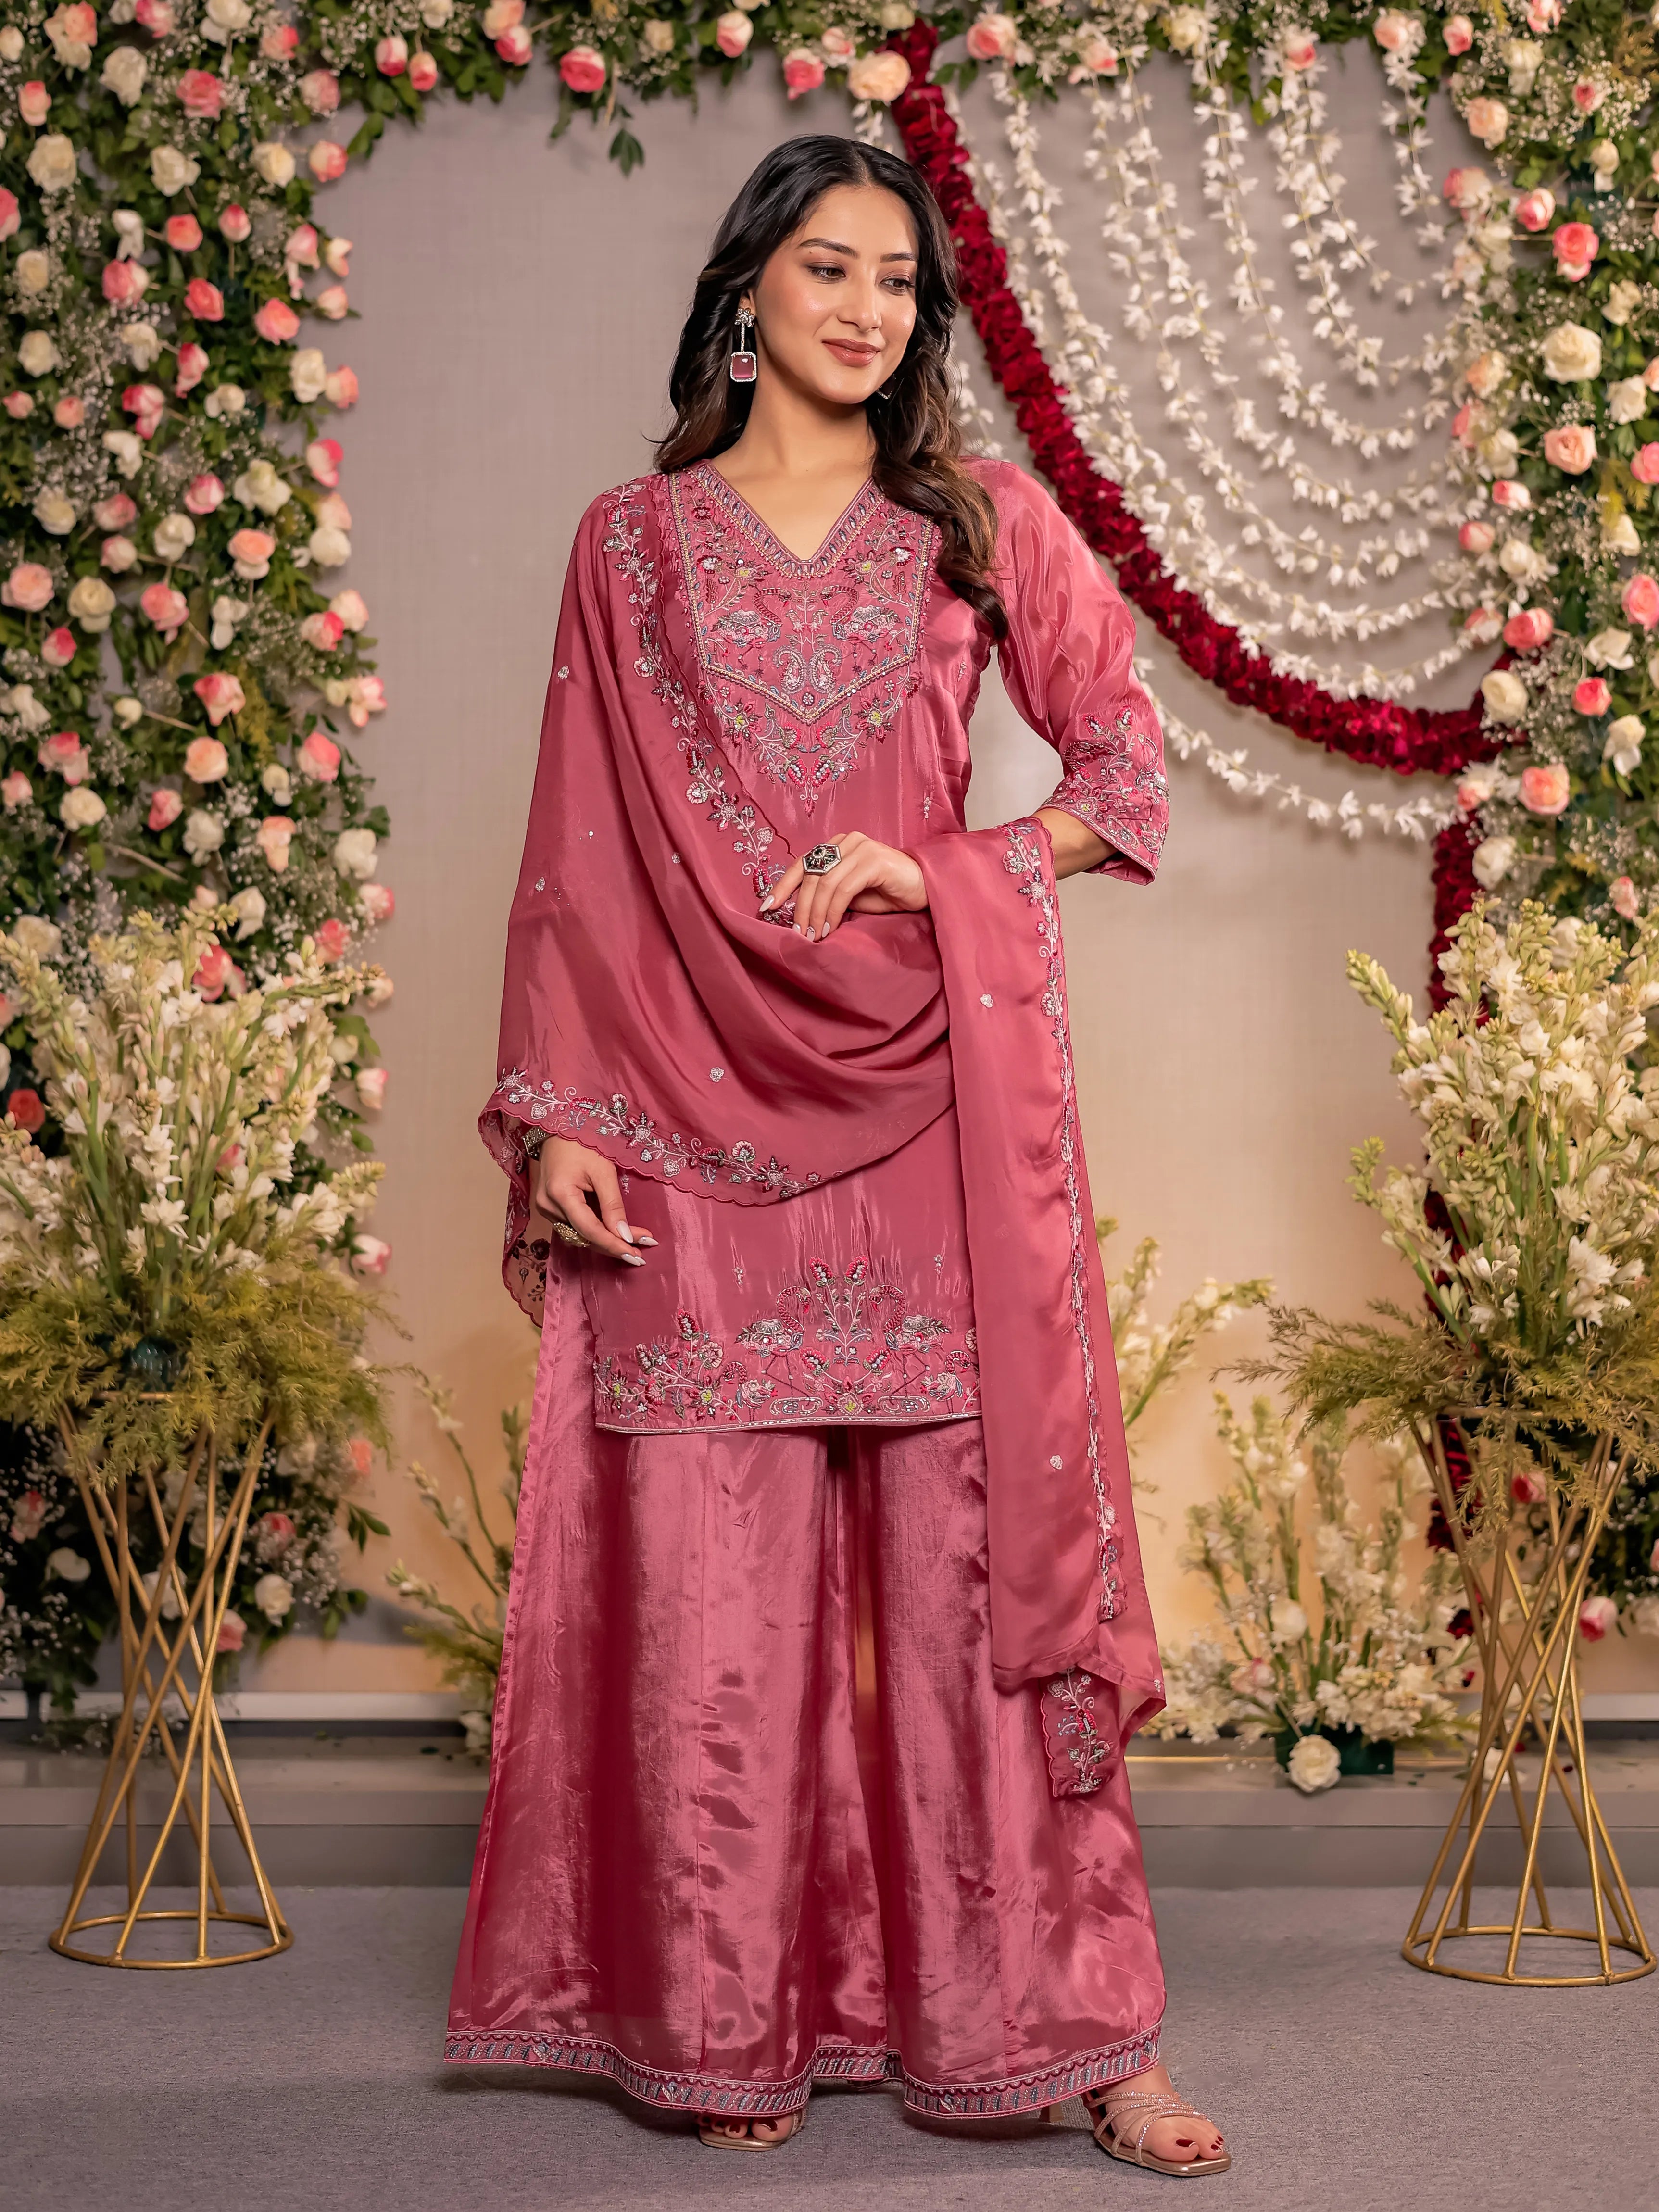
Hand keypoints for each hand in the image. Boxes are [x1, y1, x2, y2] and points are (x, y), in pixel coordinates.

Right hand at [531, 1136, 656, 1265]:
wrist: (559, 1127)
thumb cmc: (583, 1142)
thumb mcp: (604, 1171)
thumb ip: (613, 1205)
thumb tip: (624, 1236)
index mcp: (559, 1194)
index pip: (590, 1231)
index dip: (614, 1245)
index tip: (637, 1255)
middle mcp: (547, 1205)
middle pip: (583, 1237)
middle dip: (613, 1245)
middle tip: (640, 1252)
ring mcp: (544, 1207)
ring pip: (577, 1235)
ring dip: (603, 1240)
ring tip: (631, 1243)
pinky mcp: (547, 1206)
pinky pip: (571, 1226)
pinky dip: (592, 1230)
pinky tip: (611, 1231)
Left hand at [761, 830, 927, 941]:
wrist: (924, 888)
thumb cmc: (886, 892)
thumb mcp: (849, 895)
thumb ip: (826, 895)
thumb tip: (799, 915)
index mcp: (835, 846)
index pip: (801, 865)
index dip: (782, 886)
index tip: (766, 908)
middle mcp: (845, 841)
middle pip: (811, 876)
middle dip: (801, 908)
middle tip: (798, 934)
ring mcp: (860, 847)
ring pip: (825, 883)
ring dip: (815, 913)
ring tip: (813, 936)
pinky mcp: (873, 860)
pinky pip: (844, 888)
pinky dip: (833, 910)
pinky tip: (829, 927)